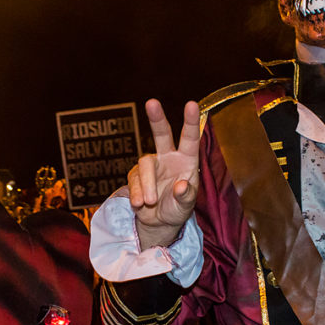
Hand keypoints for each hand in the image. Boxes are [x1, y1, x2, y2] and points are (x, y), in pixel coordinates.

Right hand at [128, 100, 200, 248]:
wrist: (159, 222)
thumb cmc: (177, 209)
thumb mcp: (186, 206)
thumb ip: (186, 196)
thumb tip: (181, 186)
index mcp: (186, 160)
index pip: (190, 138)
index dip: (190, 121)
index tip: (191, 104)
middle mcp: (168, 157)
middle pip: (162, 134)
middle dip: (156, 118)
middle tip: (152, 102)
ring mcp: (151, 165)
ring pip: (144, 165)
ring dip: (146, 185)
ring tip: (150, 202)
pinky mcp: (135, 175)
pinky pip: (133, 181)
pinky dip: (136, 193)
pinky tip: (140, 204)